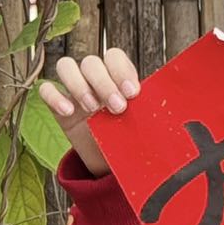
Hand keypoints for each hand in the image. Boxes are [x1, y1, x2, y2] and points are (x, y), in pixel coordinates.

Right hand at [38, 46, 141, 176]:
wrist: (110, 167)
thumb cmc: (130, 143)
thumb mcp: (143, 129)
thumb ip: (149, 116)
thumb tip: (178, 117)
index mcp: (117, 78)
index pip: (114, 56)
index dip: (121, 70)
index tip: (132, 94)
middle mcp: (95, 80)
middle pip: (91, 61)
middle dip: (104, 82)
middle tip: (117, 108)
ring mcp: (75, 91)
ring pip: (66, 65)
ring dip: (78, 84)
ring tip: (91, 109)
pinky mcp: (59, 107)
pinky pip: (46, 90)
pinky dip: (54, 97)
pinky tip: (68, 112)